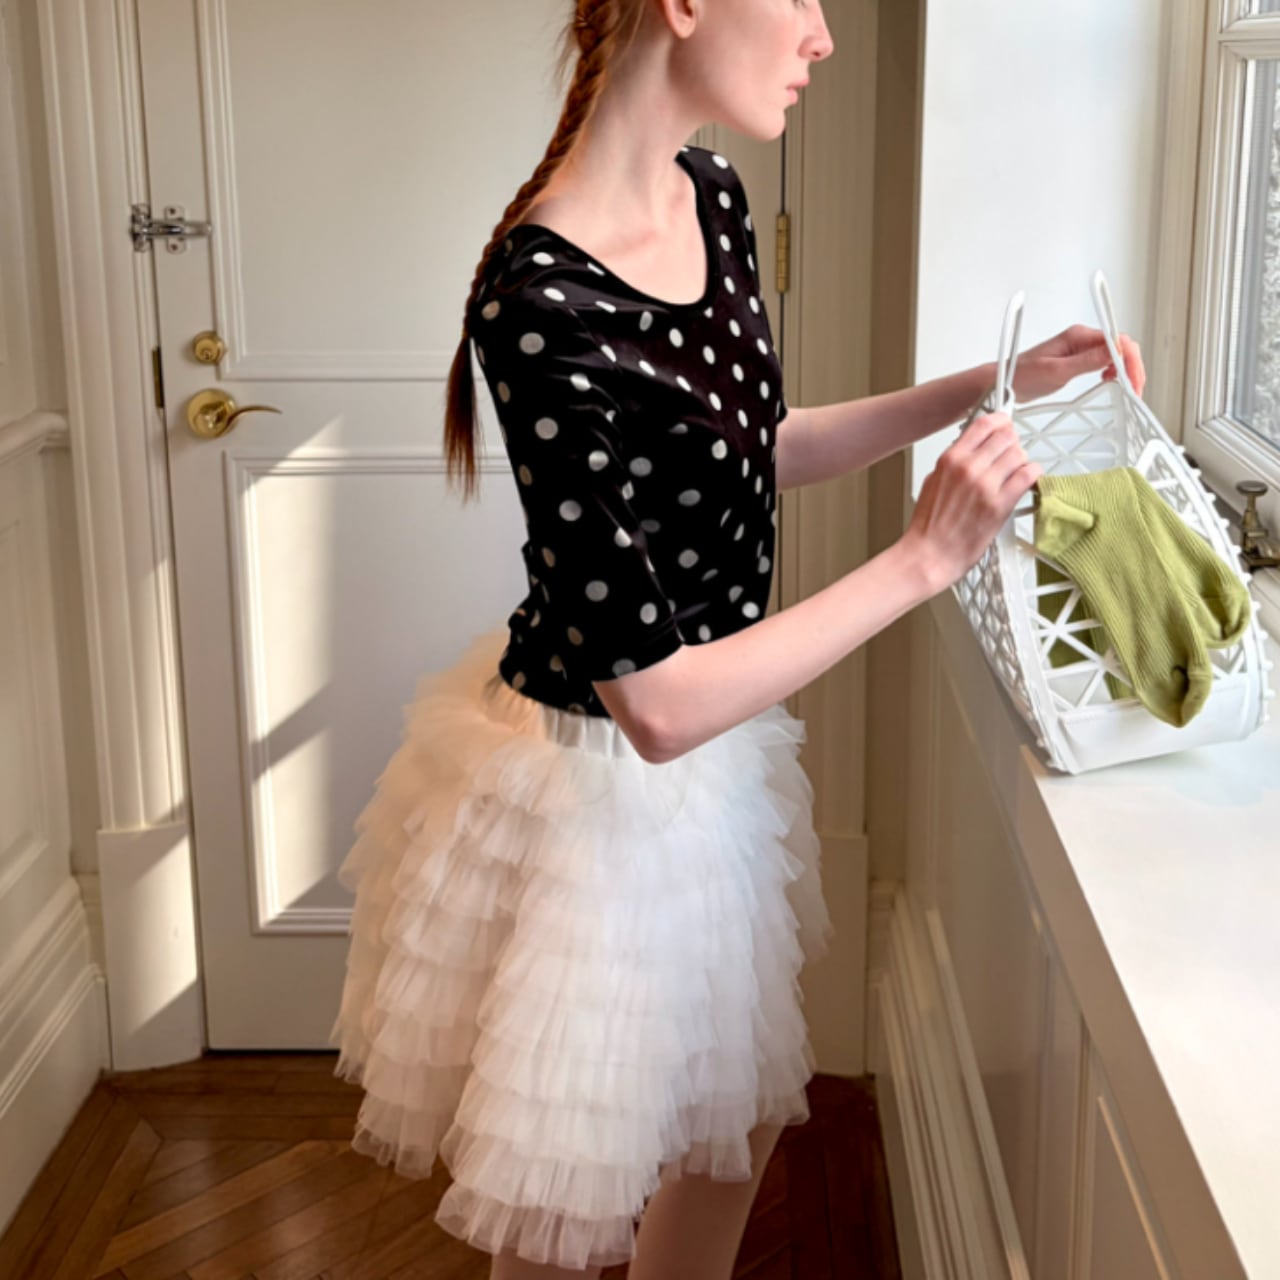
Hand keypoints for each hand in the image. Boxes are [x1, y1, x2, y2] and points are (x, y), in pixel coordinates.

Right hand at [906, 410, 1042, 591]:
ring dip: (1021, 462)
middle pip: (1007, 436)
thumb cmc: (929, 525)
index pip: (985, 424)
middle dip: (1012, 443)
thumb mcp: (934, 481)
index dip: (1001, 421)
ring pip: (1020, 455)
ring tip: (1015, 473)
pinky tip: (1025, 482)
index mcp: (950, 459)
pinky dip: (1032, 475)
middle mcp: (969, 467)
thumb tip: (973, 450)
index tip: (1005, 426)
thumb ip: (955, 462)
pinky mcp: (1000, 504)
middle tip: (1010, 454)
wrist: (930, 555)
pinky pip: (1028, 476)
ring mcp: (986, 485)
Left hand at [1009, 325, 1146, 400]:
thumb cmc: (1022, 376)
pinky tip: (1112, 383)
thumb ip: (1086, 362)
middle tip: (1135, 390)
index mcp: (1078, 336)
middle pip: (1121, 347)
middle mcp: (1082, 339)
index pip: (1117, 341)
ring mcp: (1081, 349)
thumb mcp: (1055, 372)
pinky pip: (1105, 362)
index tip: (1133, 381)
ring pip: (1116, 355)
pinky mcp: (1077, 360)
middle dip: (1132, 367)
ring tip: (1127, 389)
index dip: (1130, 361)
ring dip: (1125, 371)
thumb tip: (1114, 353)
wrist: (1003, 381)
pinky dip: (1114, 372)